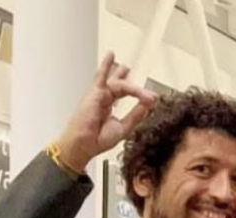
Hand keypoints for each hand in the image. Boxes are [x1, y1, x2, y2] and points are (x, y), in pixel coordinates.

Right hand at [55, 53, 155, 172]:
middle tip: (150, 94)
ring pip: (118, 84)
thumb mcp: (123, 128)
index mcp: (108, 107)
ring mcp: (98, 95)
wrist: (84, 144)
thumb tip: (147, 106)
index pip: (124, 95)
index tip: (151, 100)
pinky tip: (111, 55)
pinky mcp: (94, 93)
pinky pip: (101, 76)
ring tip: (144, 93)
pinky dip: (106, 65)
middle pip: (122, 87)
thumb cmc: (97, 140)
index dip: (139, 96)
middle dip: (136, 89)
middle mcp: (103, 98)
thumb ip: (135, 116)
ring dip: (133, 88)